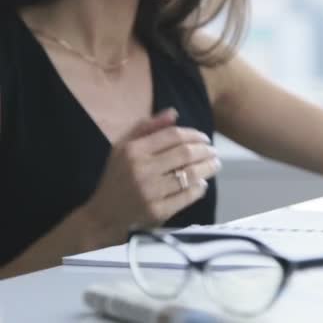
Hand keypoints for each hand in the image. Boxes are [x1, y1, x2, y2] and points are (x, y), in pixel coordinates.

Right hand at [82, 108, 220, 242]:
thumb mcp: (123, 147)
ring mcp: (150, 192)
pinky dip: (199, 188)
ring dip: (208, 168)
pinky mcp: (158, 211)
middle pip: (186, 154)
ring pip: (190, 175)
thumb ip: (147, 127)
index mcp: (133, 150)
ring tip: (215, 164)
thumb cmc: (116, 176)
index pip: (173, 135)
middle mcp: (141, 169)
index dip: (194, 135)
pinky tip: (202, 184)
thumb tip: (173, 113)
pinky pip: (187, 196)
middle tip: (214, 152)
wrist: (103, 215)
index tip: (205, 138)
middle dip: (206, 151)